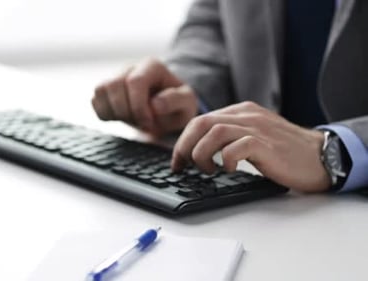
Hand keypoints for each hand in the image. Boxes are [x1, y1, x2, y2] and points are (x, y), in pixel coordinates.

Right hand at [92, 58, 197, 135]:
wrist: (165, 108)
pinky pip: (95, 101)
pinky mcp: (105, 90)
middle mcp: (130, 67)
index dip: (138, 106)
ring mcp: (115, 77)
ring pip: (100, 90)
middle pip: (114, 85)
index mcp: (152, 66)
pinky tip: (122, 118)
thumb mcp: (187, 103)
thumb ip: (176, 101)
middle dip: (126, 111)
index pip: (135, 81)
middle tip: (142, 123)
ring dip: (114, 112)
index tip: (149, 122)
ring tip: (132, 120)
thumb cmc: (177, 105)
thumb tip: (155, 104)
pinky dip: (105, 114)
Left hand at [171, 101, 330, 191]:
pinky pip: (237, 146)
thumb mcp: (252, 136)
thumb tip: (197, 151)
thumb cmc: (283, 152)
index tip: (177, 162)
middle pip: (201, 123)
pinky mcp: (267, 144)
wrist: (320, 156)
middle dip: (185, 146)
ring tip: (208, 170)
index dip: (183, 141)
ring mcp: (257, 128)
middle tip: (184, 166)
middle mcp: (246, 115)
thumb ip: (229, 136)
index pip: (200, 120)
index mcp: (240, 111)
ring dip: (202, 154)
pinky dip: (226, 159)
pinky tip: (228, 170)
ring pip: (214, 132)